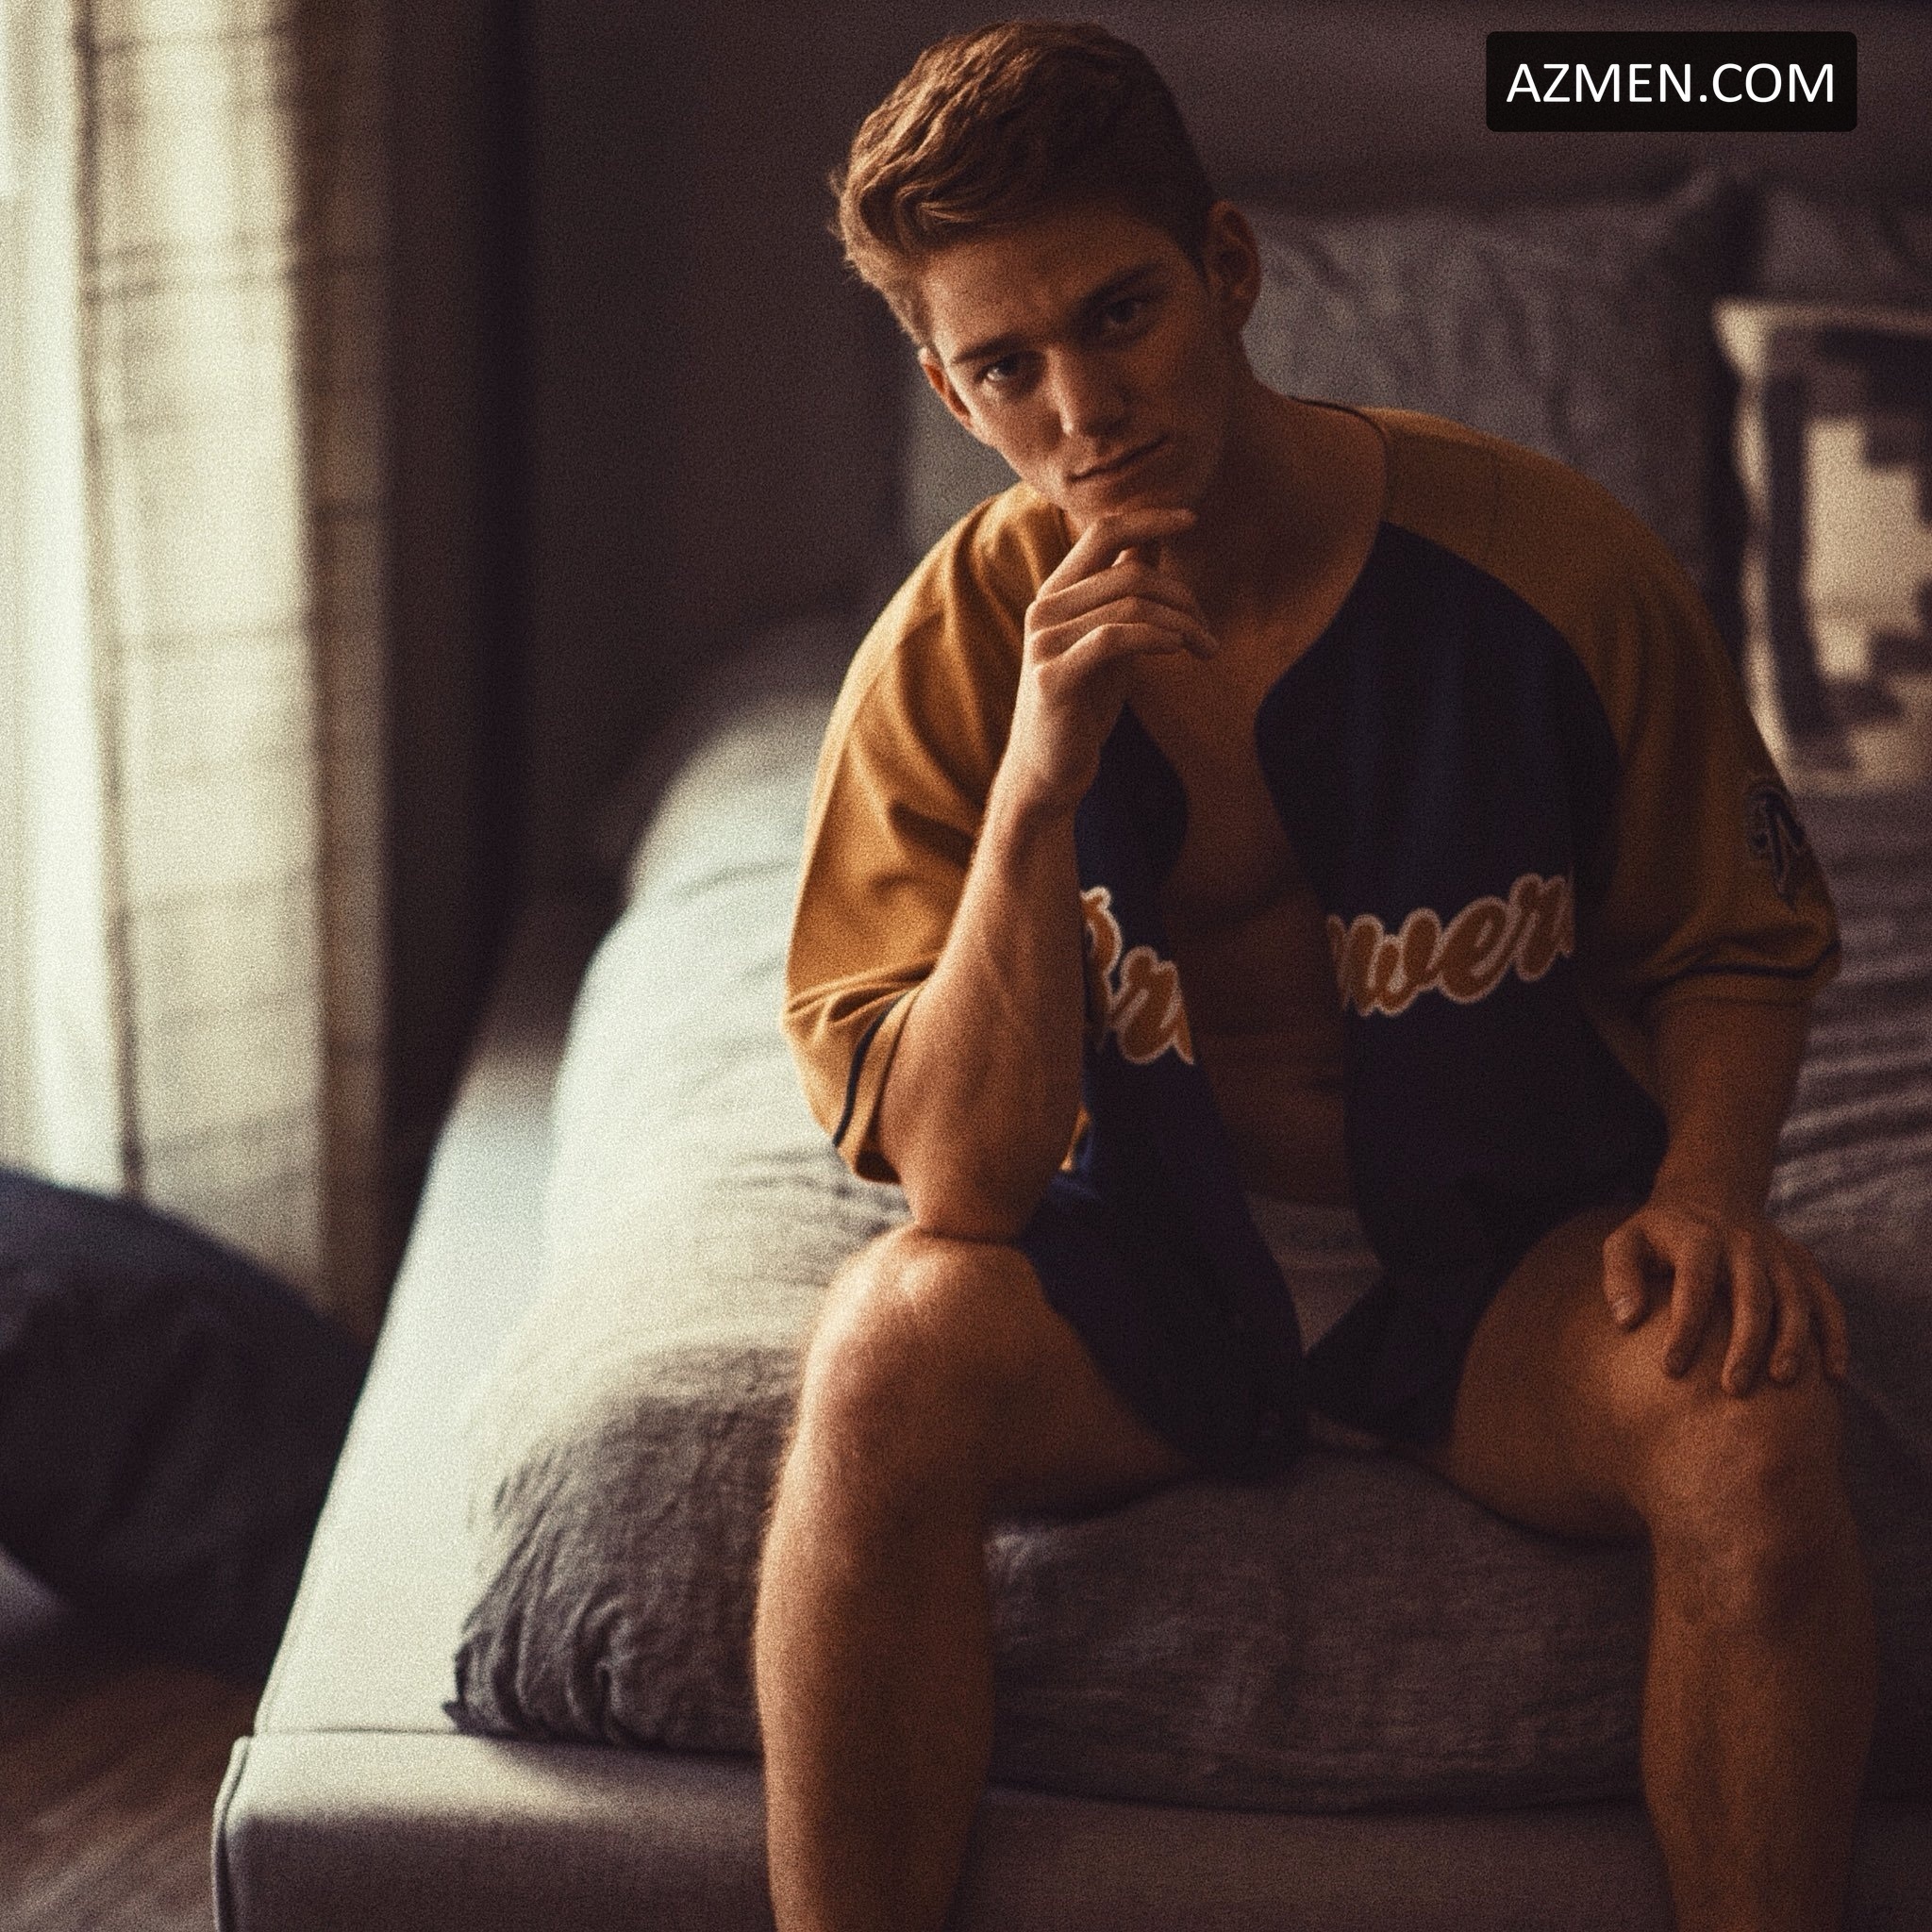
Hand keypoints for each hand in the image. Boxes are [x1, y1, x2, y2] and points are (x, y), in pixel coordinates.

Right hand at [1001, 506, 1216, 816]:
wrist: (1050, 768)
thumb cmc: (1084, 703)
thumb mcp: (1110, 640)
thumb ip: (1124, 594)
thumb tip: (1152, 542)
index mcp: (1056, 593)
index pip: (1102, 532)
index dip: (1149, 518)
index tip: (1192, 517)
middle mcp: (1044, 609)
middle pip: (1130, 573)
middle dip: (1182, 598)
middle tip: (1209, 633)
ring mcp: (1044, 641)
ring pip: (1130, 604)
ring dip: (1182, 624)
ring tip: (1206, 649)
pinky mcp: (1053, 676)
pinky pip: (1114, 638)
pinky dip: (1155, 637)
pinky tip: (1178, 650)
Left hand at [1601, 1199, 1849, 1395]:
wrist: (1710, 1192)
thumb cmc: (1659, 1233)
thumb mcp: (1626, 1242)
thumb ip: (1619, 1276)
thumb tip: (1626, 1320)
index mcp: (1698, 1238)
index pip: (1693, 1286)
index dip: (1683, 1328)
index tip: (1670, 1369)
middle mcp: (1744, 1244)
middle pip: (1751, 1296)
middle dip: (1744, 1344)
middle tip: (1732, 1388)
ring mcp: (1778, 1254)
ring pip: (1794, 1299)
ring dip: (1792, 1342)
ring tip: (1780, 1381)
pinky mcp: (1802, 1264)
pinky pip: (1827, 1301)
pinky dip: (1835, 1336)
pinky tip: (1833, 1376)